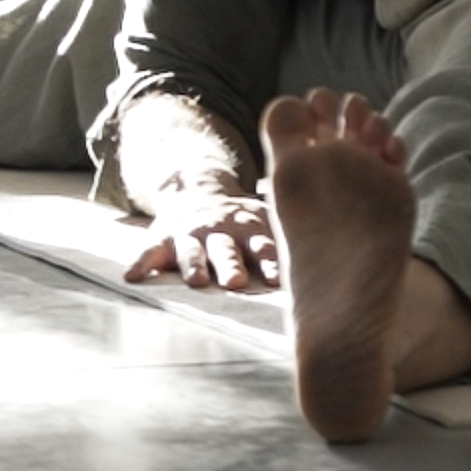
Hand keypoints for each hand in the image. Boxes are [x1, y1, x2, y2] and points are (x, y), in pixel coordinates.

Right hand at [124, 191, 280, 291]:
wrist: (199, 188)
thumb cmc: (244, 218)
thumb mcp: (267, 218)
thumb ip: (293, 237)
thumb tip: (338, 268)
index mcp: (249, 227)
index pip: (261, 245)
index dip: (268, 261)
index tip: (275, 280)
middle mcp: (220, 230)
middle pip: (225, 249)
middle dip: (230, 265)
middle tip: (235, 282)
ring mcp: (190, 234)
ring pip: (191, 251)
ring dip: (193, 265)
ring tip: (196, 281)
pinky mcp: (164, 238)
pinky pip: (150, 251)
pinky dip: (141, 263)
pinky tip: (132, 277)